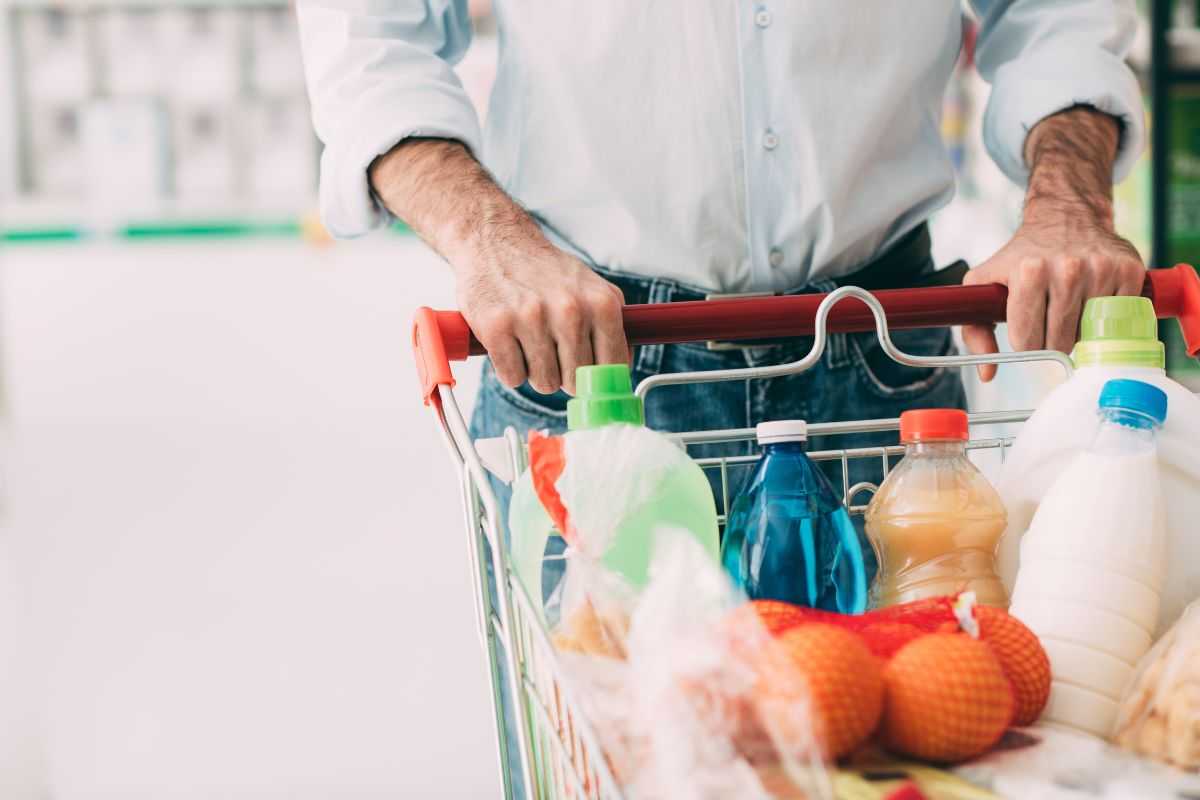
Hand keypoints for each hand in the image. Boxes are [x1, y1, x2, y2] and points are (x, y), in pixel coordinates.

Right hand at [456, 242, 627, 394]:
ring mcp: (531, 318)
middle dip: (565, 375)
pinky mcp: (496, 327)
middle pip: (577, 383)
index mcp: (600, 303)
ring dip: (536, 371)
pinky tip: (510, 343)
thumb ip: (614, 328)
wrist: (496, 242)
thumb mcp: (594, 289)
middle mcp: (569, 310)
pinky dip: (510, 368)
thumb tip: (621, 374)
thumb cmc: (547, 272)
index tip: (590, 379)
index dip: (600, 380)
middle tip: (553, 351)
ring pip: (545, 384)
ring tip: (530, 341)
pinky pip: (512, 377)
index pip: (613, 369)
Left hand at [962, 222, 1143, 381]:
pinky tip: (1093, 299)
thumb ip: (975, 330)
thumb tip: (988, 374)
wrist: (1064, 216)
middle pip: (1059, 342)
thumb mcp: (983, 284)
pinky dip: (1106, 317)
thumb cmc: (1020, 256)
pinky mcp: (1128, 270)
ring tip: (1070, 309)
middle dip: (1051, 341)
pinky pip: (1118, 317)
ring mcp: (1101, 269)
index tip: (1026, 330)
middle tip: (1049, 322)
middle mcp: (1067, 270)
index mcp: (1029, 272)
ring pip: (1089, 334)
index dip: (1025, 342)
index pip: (1027, 341)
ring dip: (1079, 330)